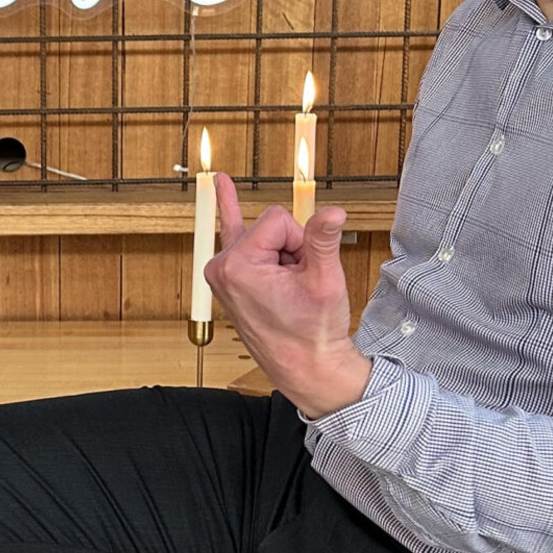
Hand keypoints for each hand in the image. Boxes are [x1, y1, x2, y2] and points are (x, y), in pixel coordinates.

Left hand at [205, 174, 372, 418]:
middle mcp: (221, 266)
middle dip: (292, 249)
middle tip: (298, 286)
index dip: (302, 242)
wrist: (306, 369)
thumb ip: (323, 240)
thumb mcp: (323, 283)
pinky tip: (220, 184)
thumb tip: (332, 211)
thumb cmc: (312, 333)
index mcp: (237, 265)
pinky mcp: (229, 278)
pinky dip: (228, 210)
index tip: (304, 273)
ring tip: (289, 289)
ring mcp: (222, 273)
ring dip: (282, 256)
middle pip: (270, 227)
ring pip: (265, 237)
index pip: (279, 219)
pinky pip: (230, 235)